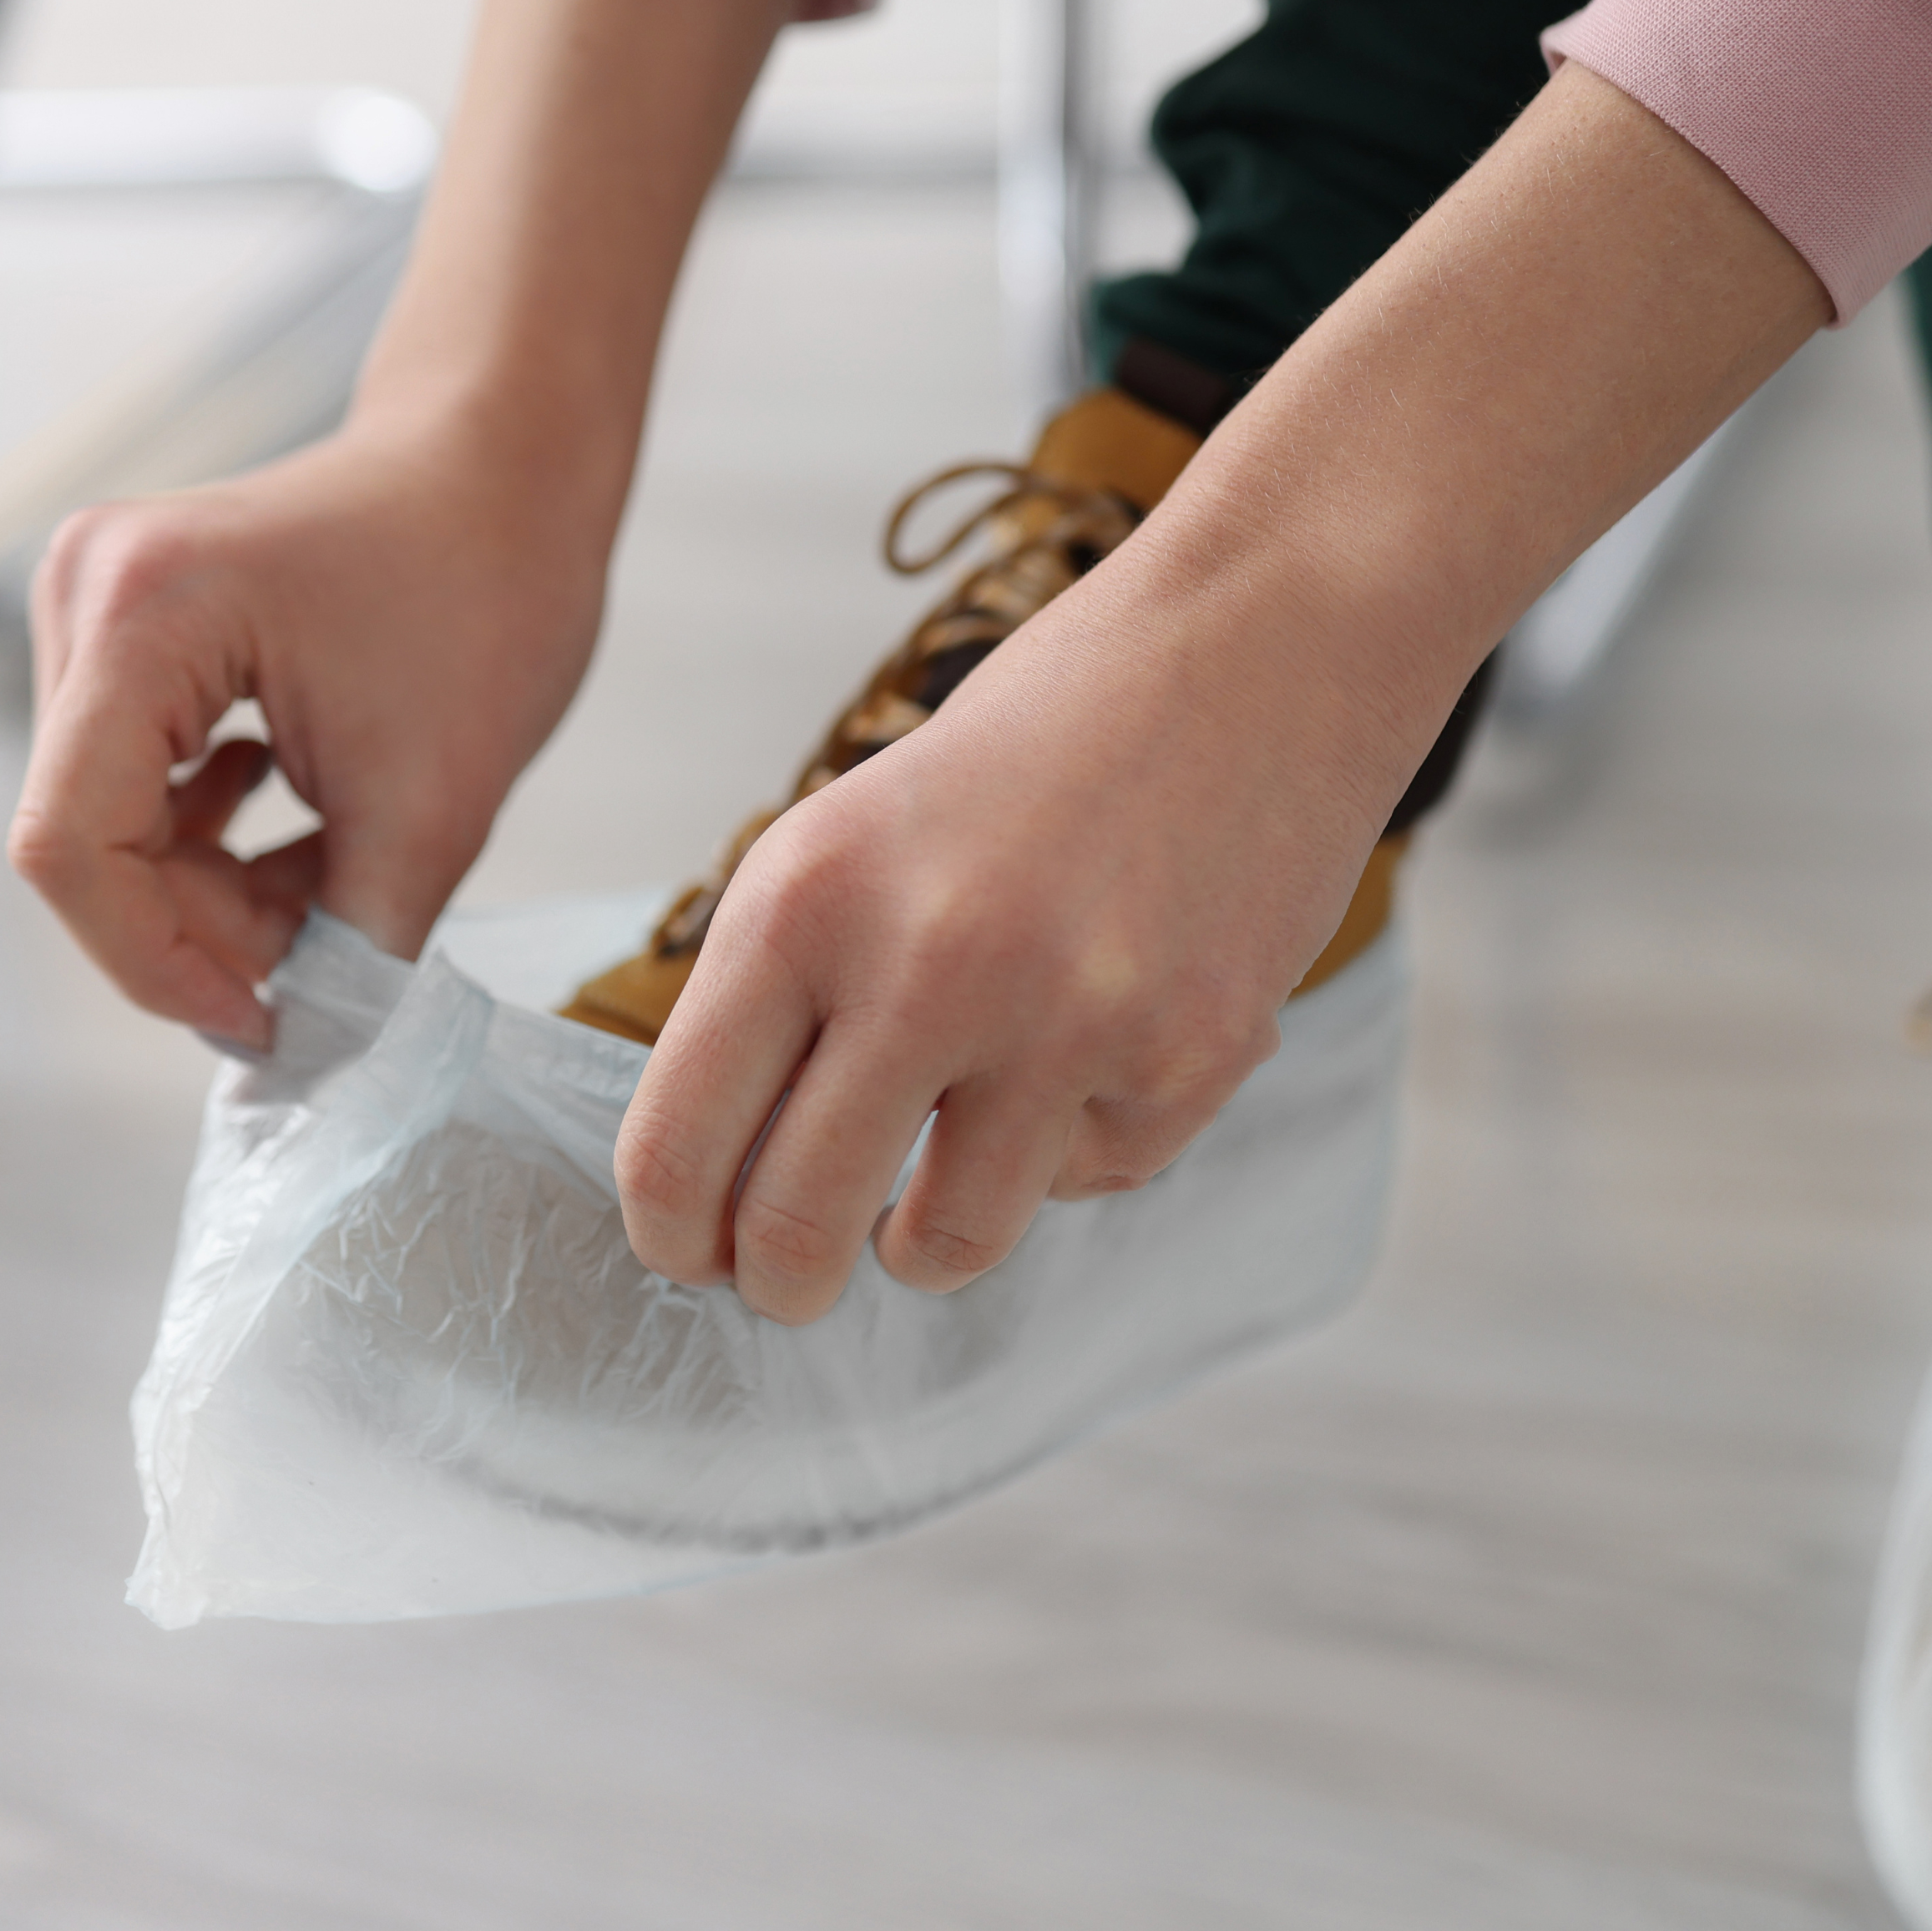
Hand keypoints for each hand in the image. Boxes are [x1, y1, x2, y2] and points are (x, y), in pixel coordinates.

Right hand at [9, 0, 808, 1042]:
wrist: (515, 468)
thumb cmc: (494, 588)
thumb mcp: (436, 796)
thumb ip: (357, 942)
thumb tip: (306, 1060)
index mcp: (142, 614)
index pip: (74, 844)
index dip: (156, 964)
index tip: (262, 1025)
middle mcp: (89, 595)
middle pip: (89, 836)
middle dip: (201, 926)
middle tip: (327, 966)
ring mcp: (102, 605)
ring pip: (118, 818)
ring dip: (219, 888)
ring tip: (335, 896)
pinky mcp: (139, 628)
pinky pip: (146, 776)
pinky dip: (222, 836)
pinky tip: (305, 835)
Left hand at [614, 547, 1417, 1320]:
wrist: (1259, 648)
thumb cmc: (1041, 740)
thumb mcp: (859, 831)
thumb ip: (786, 989)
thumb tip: (724, 1180)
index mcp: (805, 896)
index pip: (677, 1147)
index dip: (672, 1235)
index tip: (692, 1253)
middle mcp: (927, 965)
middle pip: (796, 1231)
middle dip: (784, 1281)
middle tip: (794, 1279)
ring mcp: (1068, 1024)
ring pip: (944, 1245)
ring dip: (929, 1234)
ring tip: (950, 1164)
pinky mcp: (1187, 1063)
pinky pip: (1084, 1182)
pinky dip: (1075, 1140)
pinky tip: (1107, 1029)